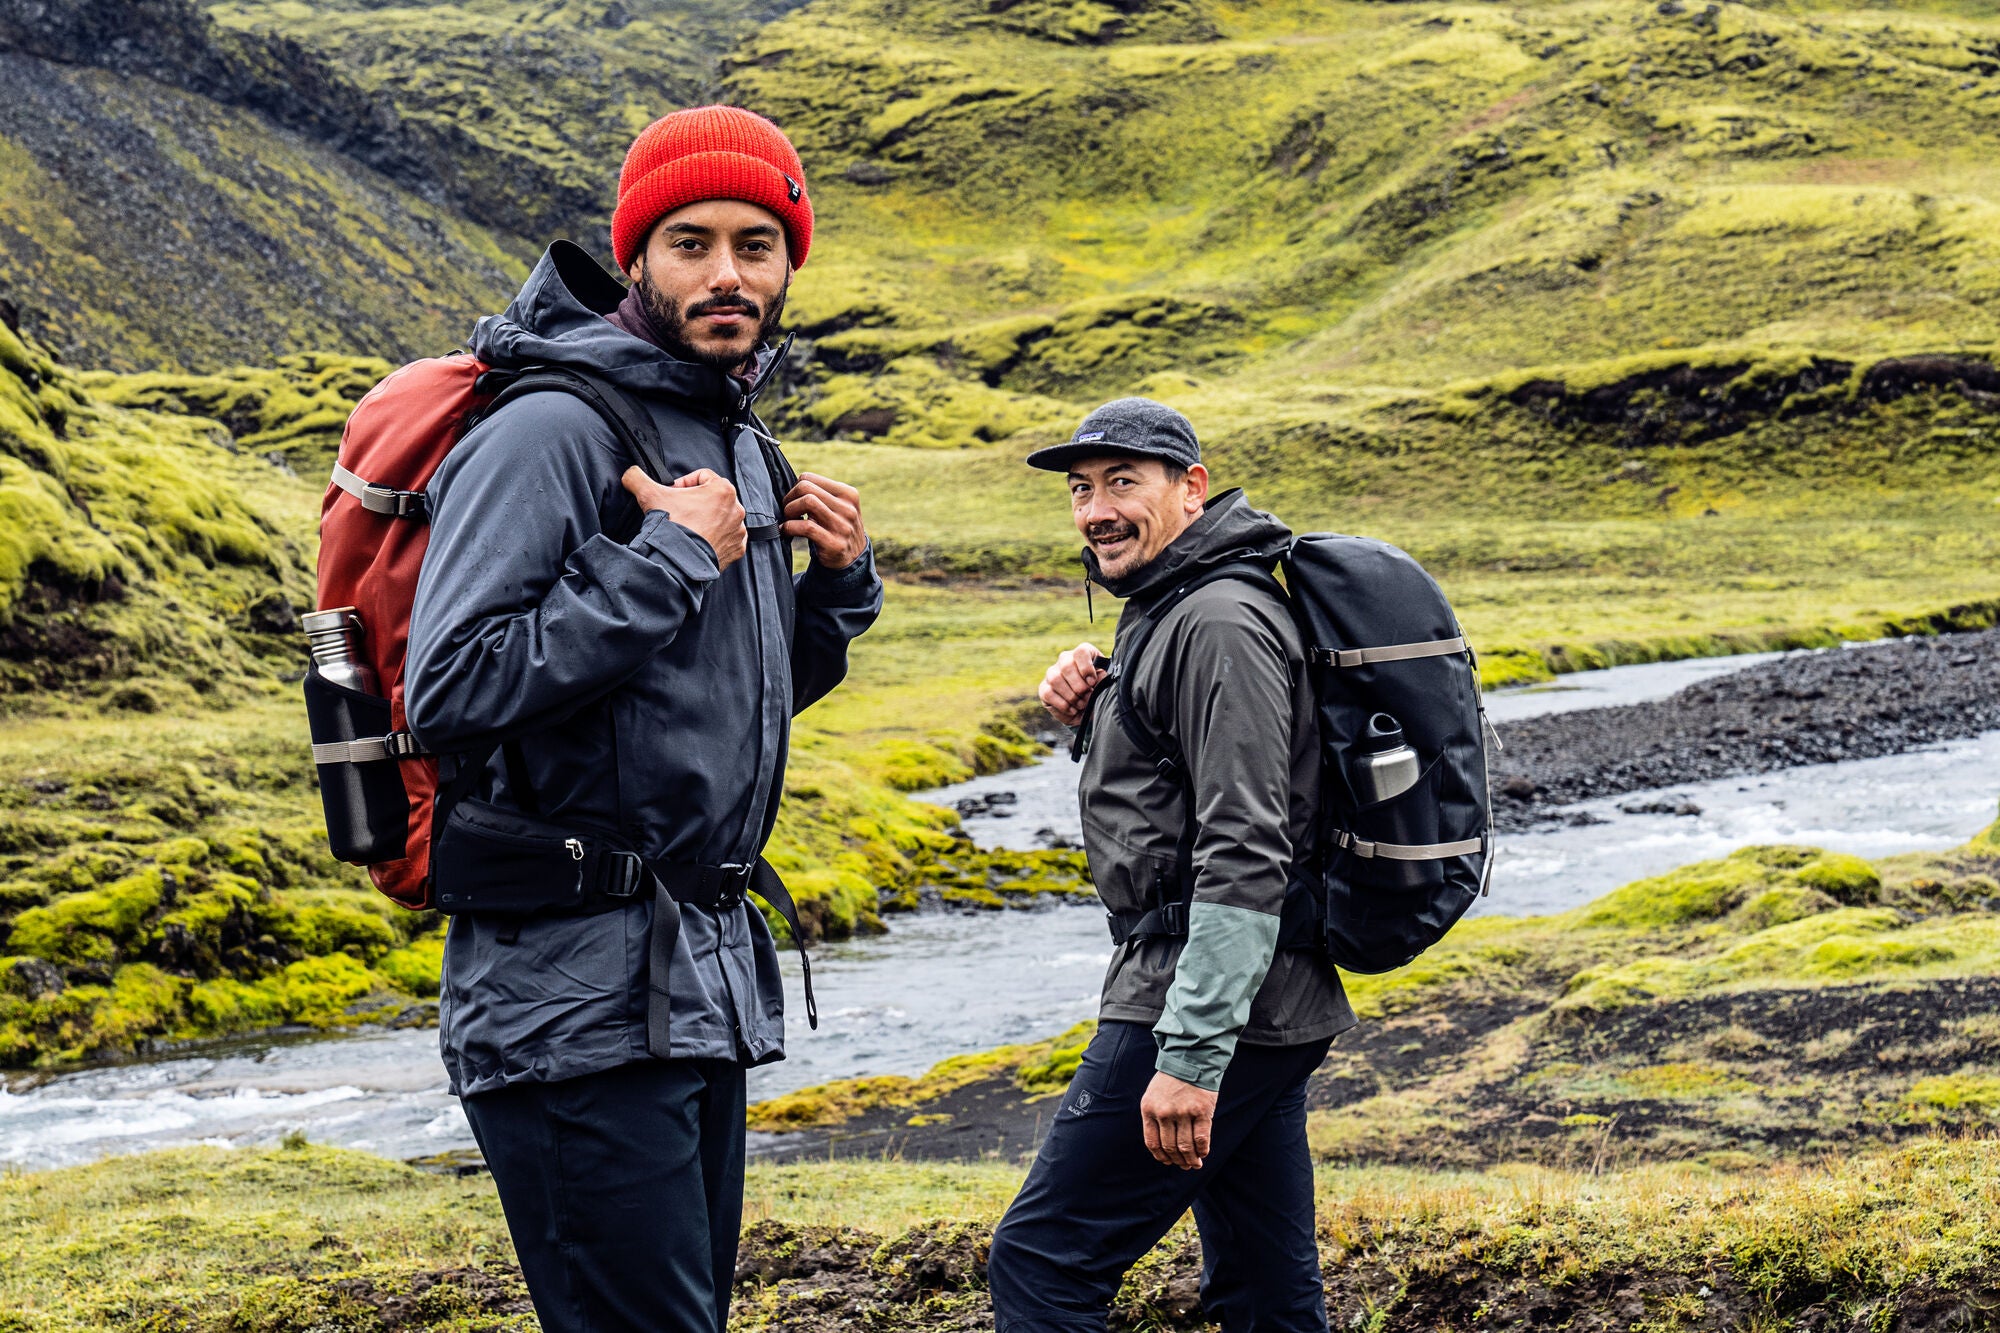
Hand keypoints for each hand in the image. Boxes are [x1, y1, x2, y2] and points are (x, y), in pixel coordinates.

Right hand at [622, 466, 746, 570]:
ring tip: (687, 528)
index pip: (702, 476)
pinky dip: (714, 538)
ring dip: (705, 520)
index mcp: (723, 489)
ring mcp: (738, 531)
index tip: (672, 495)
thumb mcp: (649, 494)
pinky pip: (726, 538)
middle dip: (695, 502)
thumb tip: (631, 474)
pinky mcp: (736, 549)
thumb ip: (638, 477)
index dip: (684, 484)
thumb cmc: (671, 526)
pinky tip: (698, 541)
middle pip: (712, 497)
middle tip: (678, 512)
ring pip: (720, 518)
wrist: (677, 562)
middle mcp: (736, 508)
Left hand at [782, 473, 867, 568]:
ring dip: (789, 511)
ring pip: (808, 502)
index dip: (794, 489)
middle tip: (787, 512)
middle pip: (805, 487)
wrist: (853, 560)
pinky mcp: (834, 543)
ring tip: (788, 520)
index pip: (808, 478)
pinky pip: (805, 527)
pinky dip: (789, 527)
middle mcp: (848, 508)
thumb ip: (822, 494)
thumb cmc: (837, 528)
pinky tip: (786, 532)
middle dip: (789, 499)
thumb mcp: (839, 507)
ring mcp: (842, 526)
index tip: (793, 502)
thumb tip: (791, 487)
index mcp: (848, 494)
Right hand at [1039, 642, 1106, 726]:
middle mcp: (1065, 660)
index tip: (1092, 682)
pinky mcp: (1044, 688)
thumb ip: (1103, 679)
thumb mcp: (1106, 685)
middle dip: (1079, 686)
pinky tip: (1072, 709)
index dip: (1086, 668)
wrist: (1090, 710)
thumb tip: (1094, 681)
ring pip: (1055, 679)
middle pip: (1066, 665)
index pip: (1081, 652)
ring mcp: (1052, 673)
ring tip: (1081, 704)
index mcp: (1083, 654)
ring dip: (1071, 696)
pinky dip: (1063, 705)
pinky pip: (1048, 693)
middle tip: (1088, 696)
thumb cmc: (1099, 693)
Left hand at [1141, 1071, 1216, 1169]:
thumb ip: (1155, 1117)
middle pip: (1170, 1147)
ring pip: (1185, 1146)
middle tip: (1186, 1166)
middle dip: (1178, 1161)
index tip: (1169, 1162)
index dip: (1161, 1156)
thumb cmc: (1172, 1079)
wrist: (1191, 1058)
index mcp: (1149, 1109)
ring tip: (1196, 1164)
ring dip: (1191, 1159)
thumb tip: (1164, 1147)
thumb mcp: (1154, 1095)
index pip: (1152, 1143)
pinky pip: (1201, 1138)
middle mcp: (1164, 1112)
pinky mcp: (1201, 1111)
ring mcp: (1183, 1112)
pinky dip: (1202, 1150)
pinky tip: (1204, 1153)